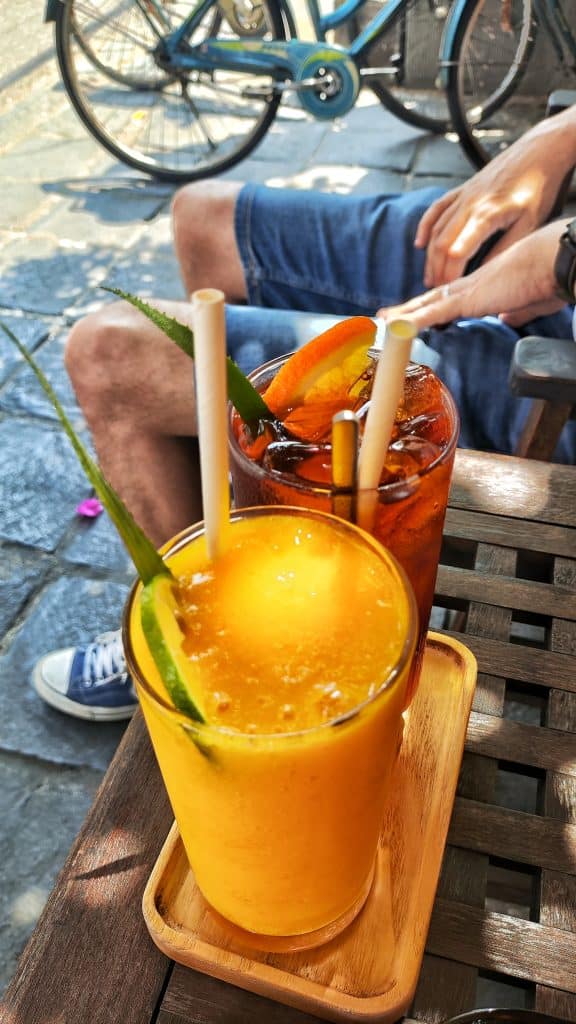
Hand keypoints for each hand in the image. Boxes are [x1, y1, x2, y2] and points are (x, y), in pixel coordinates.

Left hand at [378, 221, 567, 330]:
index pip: (452, 297)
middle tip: (386, 316)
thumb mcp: (533, 303)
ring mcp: (467, 290)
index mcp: (486, 285)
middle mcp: (471, 285)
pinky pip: (433, 313)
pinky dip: (413, 321)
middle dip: (409, 310)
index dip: (434, 305)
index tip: (420, 312)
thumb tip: (506, 318)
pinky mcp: (467, 298)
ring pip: (427, 305)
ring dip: (404, 315)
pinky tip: (395, 327)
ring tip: (382, 321)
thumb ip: (517, 312)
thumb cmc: (550, 279)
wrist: (554, 261)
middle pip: (433, 300)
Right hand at [416, 106, 575, 287]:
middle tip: (437, 293)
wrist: (539, 151)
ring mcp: (463, 195)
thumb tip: (484, 272)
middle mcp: (469, 204)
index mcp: (487, 214)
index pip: (458, 251)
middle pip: (441, 244)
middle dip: (437, 270)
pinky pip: (436, 209)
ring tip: (430, 278)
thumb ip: (504, 248)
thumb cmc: (539, 186)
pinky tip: (420, 244)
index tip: (449, 292)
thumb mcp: (528, 223)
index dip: (450, 274)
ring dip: (430, 256)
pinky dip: (425, 227)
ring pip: (436, 229)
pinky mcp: (462, 188)